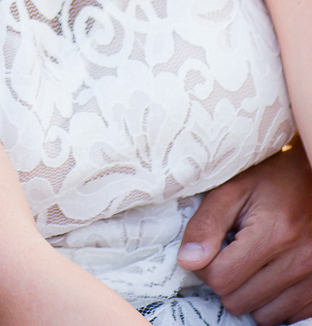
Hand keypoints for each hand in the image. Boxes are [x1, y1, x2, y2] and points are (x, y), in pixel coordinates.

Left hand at [178, 143, 311, 324]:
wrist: (309, 175)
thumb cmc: (268, 179)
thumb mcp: (232, 189)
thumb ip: (206, 224)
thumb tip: (187, 262)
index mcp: (276, 232)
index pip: (221, 277)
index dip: (205, 265)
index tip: (211, 246)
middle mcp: (301, 259)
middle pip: (238, 301)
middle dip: (226, 279)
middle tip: (233, 251)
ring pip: (262, 316)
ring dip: (249, 294)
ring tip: (253, 261)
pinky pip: (287, 318)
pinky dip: (272, 302)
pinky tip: (270, 273)